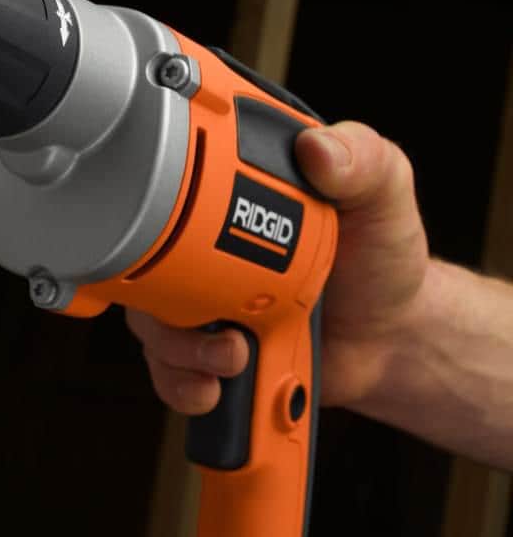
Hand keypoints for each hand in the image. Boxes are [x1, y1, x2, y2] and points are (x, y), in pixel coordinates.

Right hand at [126, 121, 429, 413]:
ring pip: (150, 327)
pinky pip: (167, 372)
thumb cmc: (382, 261)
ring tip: (233, 359)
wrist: (391, 340)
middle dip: (167, 309)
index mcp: (236, 201)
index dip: (162, 217)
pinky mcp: (205, 353)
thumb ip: (364, 162)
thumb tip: (316, 148)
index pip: (171, 196)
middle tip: (223, 327)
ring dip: (181, 353)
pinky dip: (184, 386)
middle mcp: (206, 252)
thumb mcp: (384, 197)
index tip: (185, 239)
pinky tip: (216, 388)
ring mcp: (203, 304)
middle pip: (145, 270)